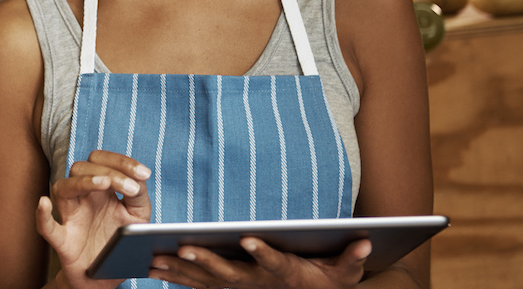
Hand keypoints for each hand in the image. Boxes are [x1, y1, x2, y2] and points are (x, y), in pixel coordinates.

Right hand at [36, 150, 151, 288]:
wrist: (107, 278)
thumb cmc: (121, 240)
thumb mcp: (138, 214)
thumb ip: (139, 194)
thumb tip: (137, 180)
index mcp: (101, 187)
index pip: (103, 160)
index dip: (122, 162)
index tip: (144, 173)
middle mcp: (83, 197)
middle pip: (83, 167)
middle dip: (109, 170)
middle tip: (130, 188)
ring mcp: (71, 217)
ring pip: (63, 187)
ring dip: (84, 181)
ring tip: (104, 183)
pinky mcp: (64, 241)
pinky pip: (47, 227)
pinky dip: (43, 215)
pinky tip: (44, 203)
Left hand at [148, 236, 370, 288]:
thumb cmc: (326, 281)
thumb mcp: (344, 272)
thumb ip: (353, 258)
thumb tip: (367, 241)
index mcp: (285, 274)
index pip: (273, 262)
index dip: (262, 252)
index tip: (248, 238)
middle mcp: (259, 284)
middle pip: (230, 274)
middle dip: (206, 262)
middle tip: (183, 247)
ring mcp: (242, 288)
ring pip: (208, 281)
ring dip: (182, 271)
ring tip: (155, 259)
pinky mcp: (229, 286)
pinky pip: (200, 283)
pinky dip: (179, 275)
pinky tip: (156, 267)